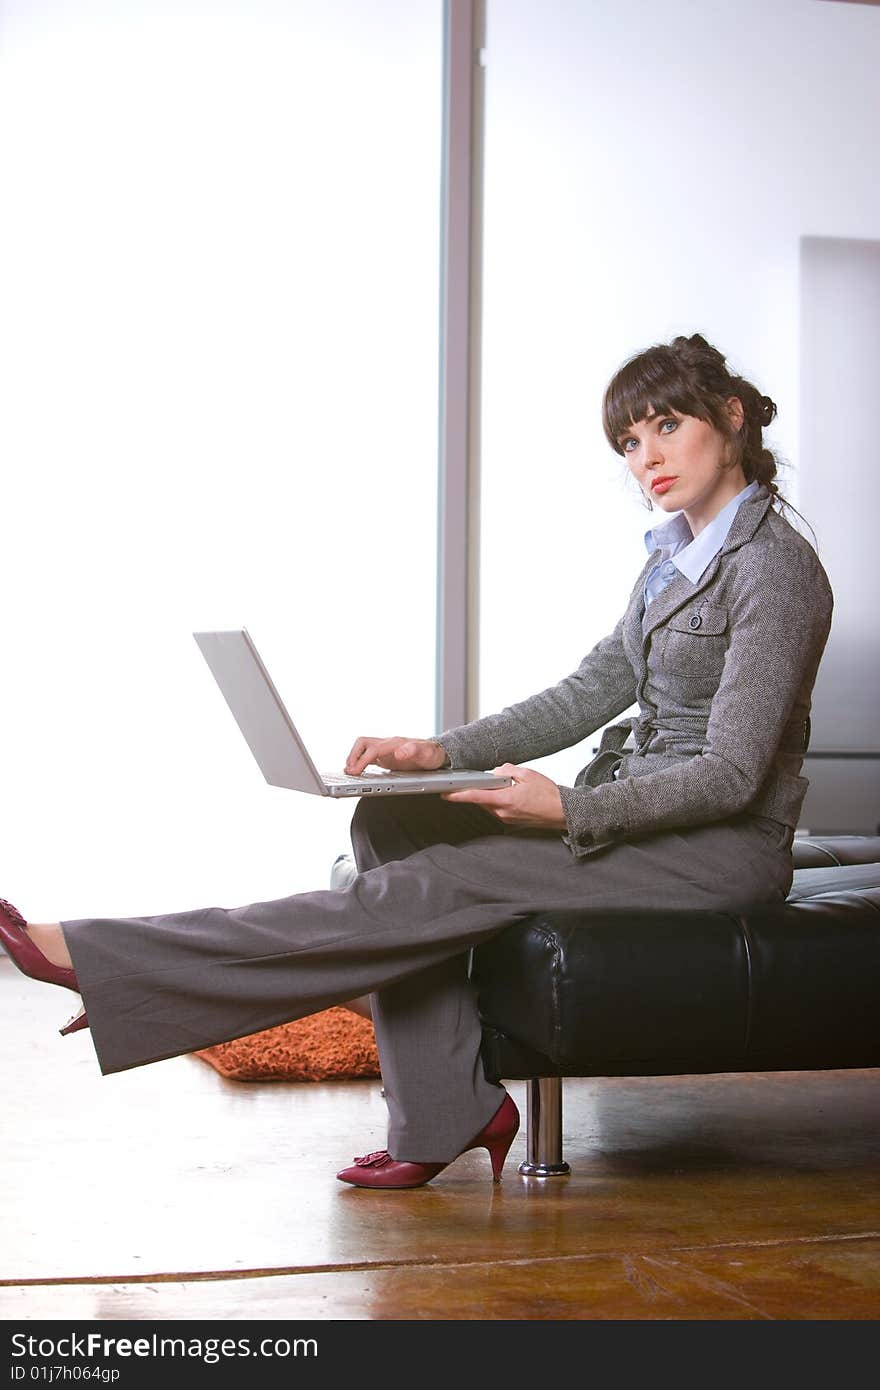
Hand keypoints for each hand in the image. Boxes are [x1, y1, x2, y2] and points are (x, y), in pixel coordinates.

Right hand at [345, 736, 447, 775]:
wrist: (437, 753)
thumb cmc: (431, 754)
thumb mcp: (427, 754)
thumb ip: (414, 751)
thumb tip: (400, 752)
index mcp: (395, 743)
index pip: (372, 749)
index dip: (362, 760)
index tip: (355, 771)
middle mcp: (388, 744)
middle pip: (363, 743)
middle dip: (353, 756)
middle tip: (350, 772)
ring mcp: (385, 749)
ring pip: (363, 748)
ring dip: (354, 758)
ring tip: (349, 772)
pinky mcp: (385, 756)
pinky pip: (367, 756)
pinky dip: (359, 762)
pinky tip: (356, 772)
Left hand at [441, 763, 565, 829]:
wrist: (563, 812)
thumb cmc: (549, 795)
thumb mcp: (527, 774)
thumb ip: (507, 770)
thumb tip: (496, 772)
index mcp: (506, 800)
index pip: (475, 797)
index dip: (458, 795)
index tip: (445, 793)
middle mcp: (503, 812)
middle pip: (480, 800)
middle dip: (479, 789)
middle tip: (482, 780)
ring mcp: (506, 819)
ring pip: (488, 804)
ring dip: (490, 794)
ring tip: (505, 785)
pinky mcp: (510, 821)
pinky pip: (497, 809)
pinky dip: (498, 799)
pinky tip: (509, 793)